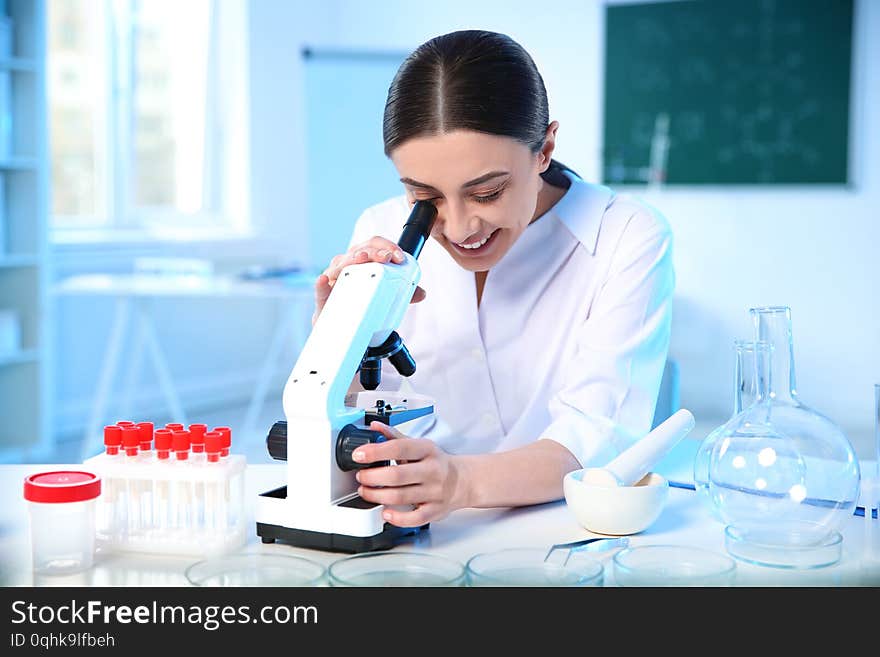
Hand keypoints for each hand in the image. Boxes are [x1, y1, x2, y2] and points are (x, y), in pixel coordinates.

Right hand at [313, 237, 427, 324]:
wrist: (343, 327)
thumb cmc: (363, 301)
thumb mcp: (386, 295)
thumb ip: (404, 293)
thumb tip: (422, 294)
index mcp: (362, 259)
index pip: (373, 244)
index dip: (387, 246)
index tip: (399, 257)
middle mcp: (346, 264)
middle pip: (359, 251)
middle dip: (374, 252)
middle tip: (386, 258)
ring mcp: (333, 278)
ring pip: (340, 264)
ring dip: (351, 260)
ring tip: (362, 260)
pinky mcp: (323, 297)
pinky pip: (320, 289)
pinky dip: (321, 284)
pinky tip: (324, 280)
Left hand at [352, 421, 469, 526]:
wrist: (464, 480)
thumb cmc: (437, 463)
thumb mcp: (419, 445)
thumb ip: (395, 437)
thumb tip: (375, 427)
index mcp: (427, 450)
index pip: (399, 448)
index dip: (376, 452)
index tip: (359, 455)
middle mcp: (432, 470)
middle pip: (397, 475)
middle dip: (372, 477)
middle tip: (361, 476)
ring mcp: (434, 492)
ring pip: (401, 497)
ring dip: (377, 495)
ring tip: (365, 491)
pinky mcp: (435, 510)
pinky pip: (415, 518)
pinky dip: (397, 518)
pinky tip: (385, 512)